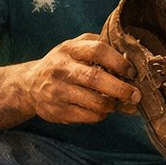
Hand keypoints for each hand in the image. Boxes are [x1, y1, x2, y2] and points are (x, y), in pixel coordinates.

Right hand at [23, 35, 139, 123]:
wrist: (29, 85)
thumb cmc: (63, 64)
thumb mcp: (76, 48)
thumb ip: (101, 49)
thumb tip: (132, 62)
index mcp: (70, 49)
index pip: (97, 50)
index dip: (119, 61)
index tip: (131, 72)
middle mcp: (62, 69)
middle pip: (97, 79)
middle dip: (122, 89)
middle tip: (136, 95)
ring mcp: (58, 91)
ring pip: (96, 102)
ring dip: (113, 105)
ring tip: (117, 103)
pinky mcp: (59, 110)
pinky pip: (90, 116)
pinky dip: (102, 115)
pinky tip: (101, 110)